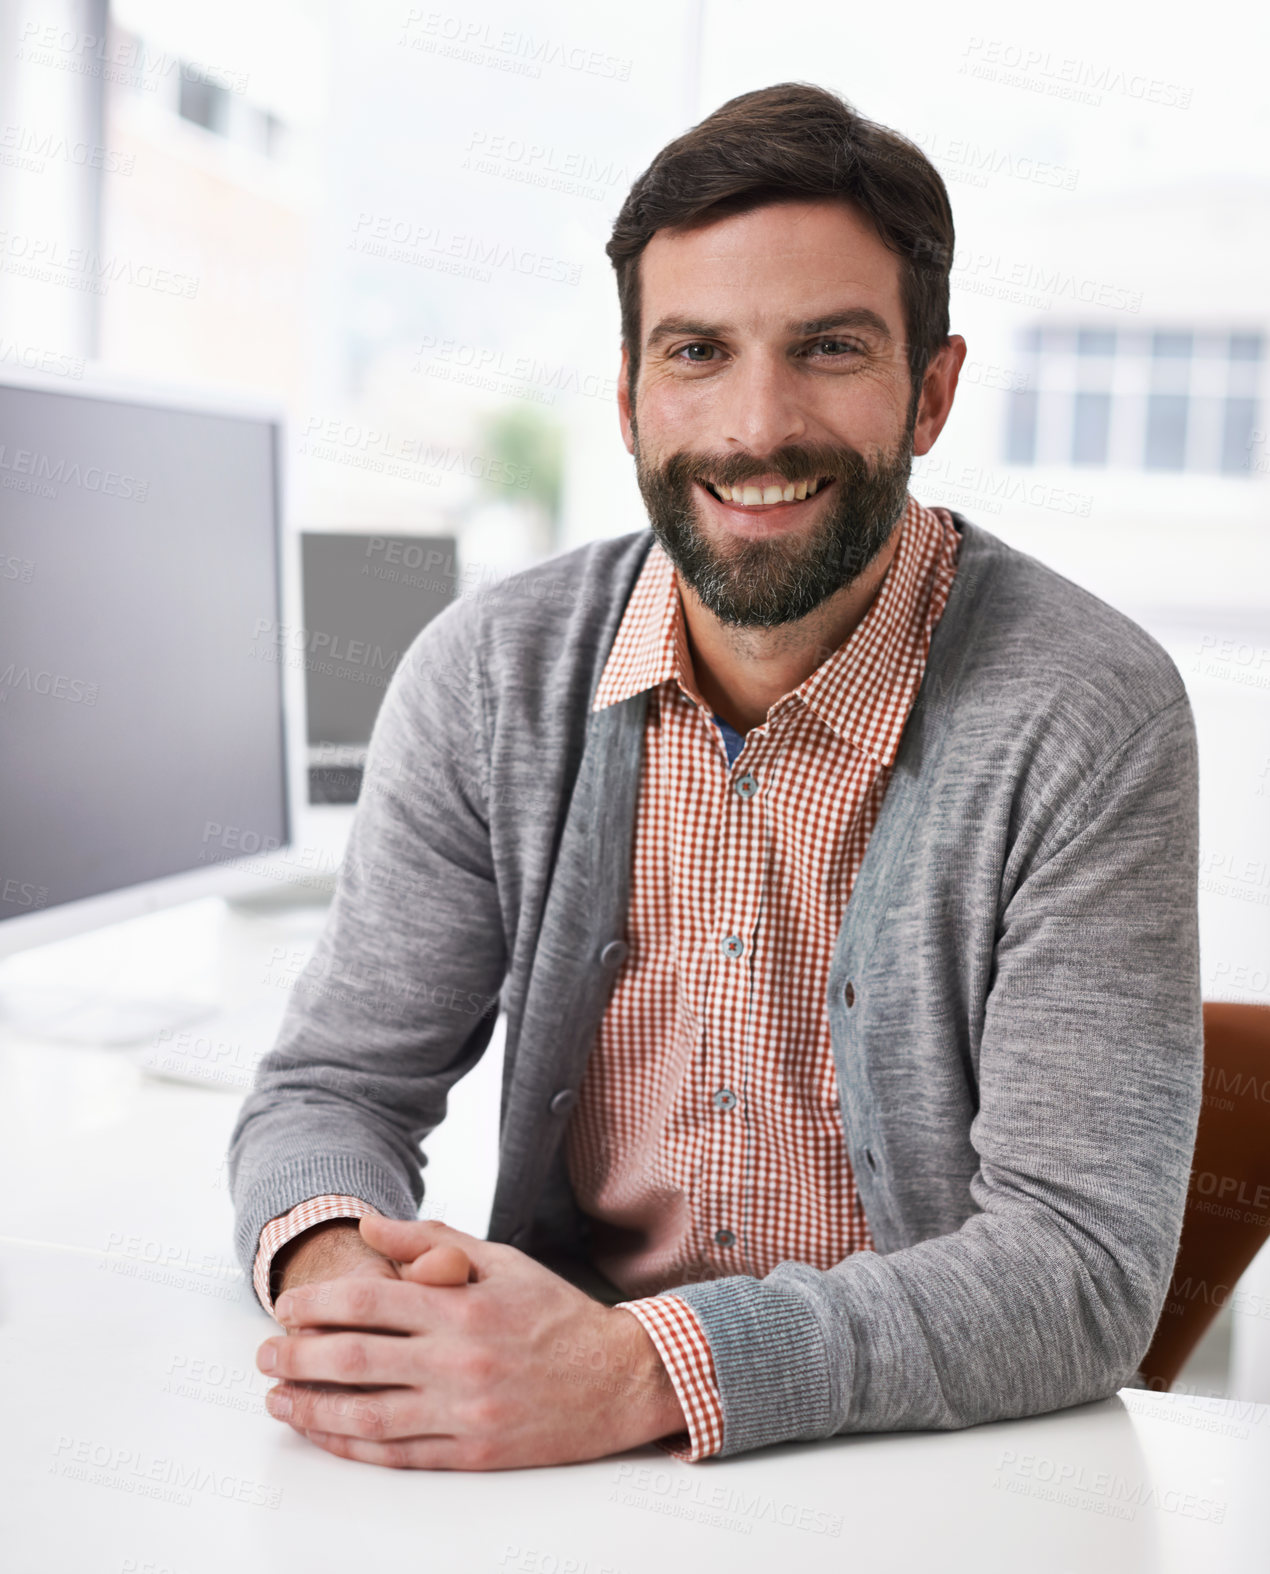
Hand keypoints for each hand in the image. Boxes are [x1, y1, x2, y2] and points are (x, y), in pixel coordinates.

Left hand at [257, 1216, 686, 1468]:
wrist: (617, 1380)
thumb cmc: (556, 1315)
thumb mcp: (502, 1260)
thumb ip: (432, 1242)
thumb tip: (369, 1226)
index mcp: (465, 1306)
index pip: (370, 1300)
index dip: (318, 1303)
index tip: (286, 1307)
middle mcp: (460, 1360)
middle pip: (356, 1358)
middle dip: (298, 1355)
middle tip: (264, 1352)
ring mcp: (464, 1412)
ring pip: (367, 1414)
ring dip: (311, 1407)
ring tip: (277, 1397)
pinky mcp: (472, 1453)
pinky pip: (398, 1454)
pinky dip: (352, 1445)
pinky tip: (324, 1433)